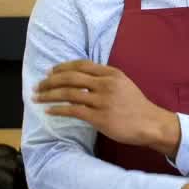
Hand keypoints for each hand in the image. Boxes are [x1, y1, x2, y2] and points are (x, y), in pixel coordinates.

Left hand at [34, 60, 179, 155]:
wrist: (151, 123)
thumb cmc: (136, 106)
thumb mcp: (123, 85)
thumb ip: (103, 80)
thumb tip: (78, 83)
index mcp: (111, 73)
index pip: (81, 65)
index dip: (62, 67)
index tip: (50, 72)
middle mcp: (105, 84)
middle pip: (70, 77)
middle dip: (50, 81)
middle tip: (38, 86)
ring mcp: (102, 101)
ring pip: (68, 93)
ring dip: (49, 95)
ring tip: (37, 97)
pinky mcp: (99, 117)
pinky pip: (73, 111)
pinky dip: (58, 110)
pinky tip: (49, 111)